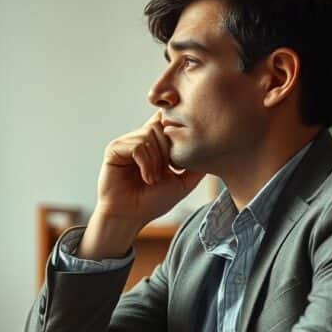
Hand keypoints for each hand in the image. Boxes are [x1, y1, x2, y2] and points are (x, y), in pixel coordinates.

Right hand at [79, 112, 204, 259]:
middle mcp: (139, 139)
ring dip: (157, 161)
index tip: (180, 121)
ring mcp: (126, 143)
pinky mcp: (115, 149)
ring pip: (151, 135)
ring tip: (153, 179)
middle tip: (164, 174)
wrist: (130, 217)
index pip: (165, 117)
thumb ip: (196, 165)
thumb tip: (216, 149)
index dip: (173, 114)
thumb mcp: (183, 182)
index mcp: (154, 143)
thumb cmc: (152, 202)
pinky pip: (138, 146)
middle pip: (162, 126)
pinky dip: (146, 164)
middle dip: (168, 152)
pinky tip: (145, 178)